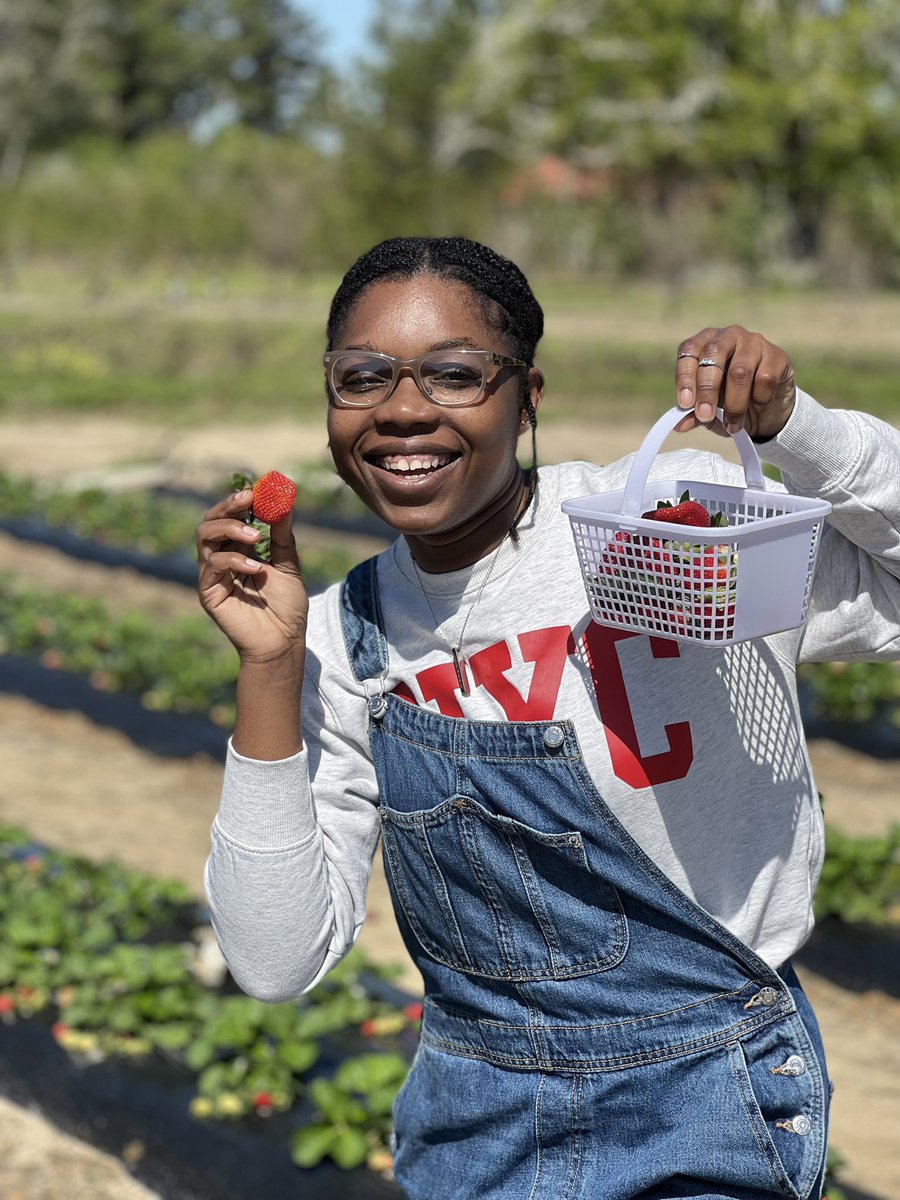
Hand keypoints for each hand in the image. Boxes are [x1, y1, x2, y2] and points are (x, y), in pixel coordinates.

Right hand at [197, 488, 307, 666]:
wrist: (283, 642)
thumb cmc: (287, 607)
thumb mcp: (289, 566)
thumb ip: (283, 536)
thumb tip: (285, 501)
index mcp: (240, 549)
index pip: (231, 517)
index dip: (239, 500)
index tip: (257, 488)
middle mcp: (222, 558)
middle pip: (211, 521)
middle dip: (228, 506)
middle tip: (248, 499)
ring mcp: (213, 575)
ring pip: (204, 537)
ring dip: (229, 529)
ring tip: (256, 537)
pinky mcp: (208, 592)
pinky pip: (212, 566)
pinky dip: (234, 561)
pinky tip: (256, 569)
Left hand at [674, 325, 795, 439]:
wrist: (768, 410)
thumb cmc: (731, 403)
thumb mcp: (710, 411)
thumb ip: (694, 415)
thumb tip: (679, 425)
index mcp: (705, 343)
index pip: (689, 350)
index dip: (685, 376)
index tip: (685, 403)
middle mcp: (729, 336)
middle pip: (713, 354)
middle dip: (707, 389)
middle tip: (705, 416)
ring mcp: (754, 342)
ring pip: (739, 371)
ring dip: (734, 404)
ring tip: (733, 425)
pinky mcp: (777, 355)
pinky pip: (765, 378)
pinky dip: (759, 398)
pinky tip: (759, 404)